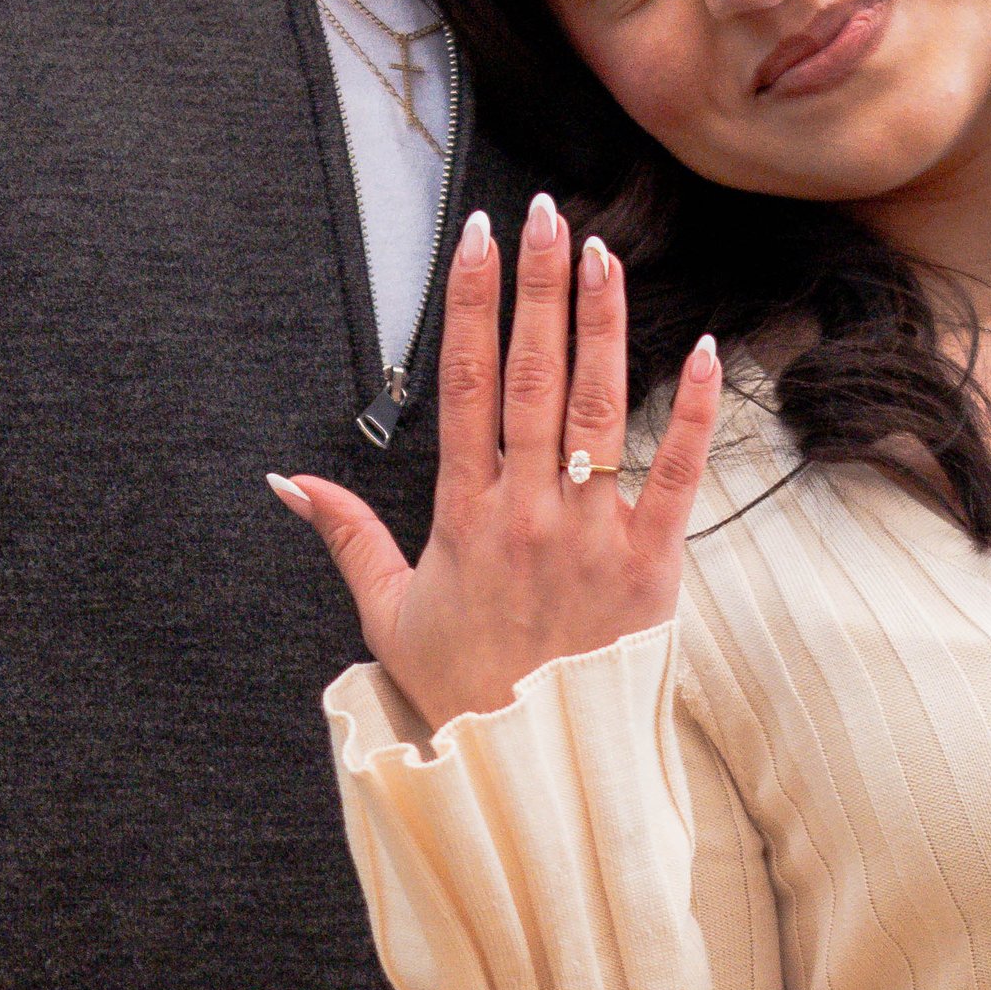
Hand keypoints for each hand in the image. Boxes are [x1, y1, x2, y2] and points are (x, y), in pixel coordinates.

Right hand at [271, 194, 721, 737]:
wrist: (531, 774)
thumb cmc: (463, 693)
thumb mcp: (387, 614)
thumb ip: (346, 535)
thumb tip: (285, 478)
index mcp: (463, 519)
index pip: (467, 387)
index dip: (473, 306)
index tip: (479, 239)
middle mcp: (527, 515)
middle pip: (531, 378)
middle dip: (538, 289)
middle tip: (544, 216)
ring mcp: (592, 538)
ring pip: (596, 410)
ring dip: (601, 326)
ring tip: (602, 254)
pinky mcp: (653, 569)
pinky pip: (676, 477)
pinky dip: (690, 414)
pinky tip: (705, 350)